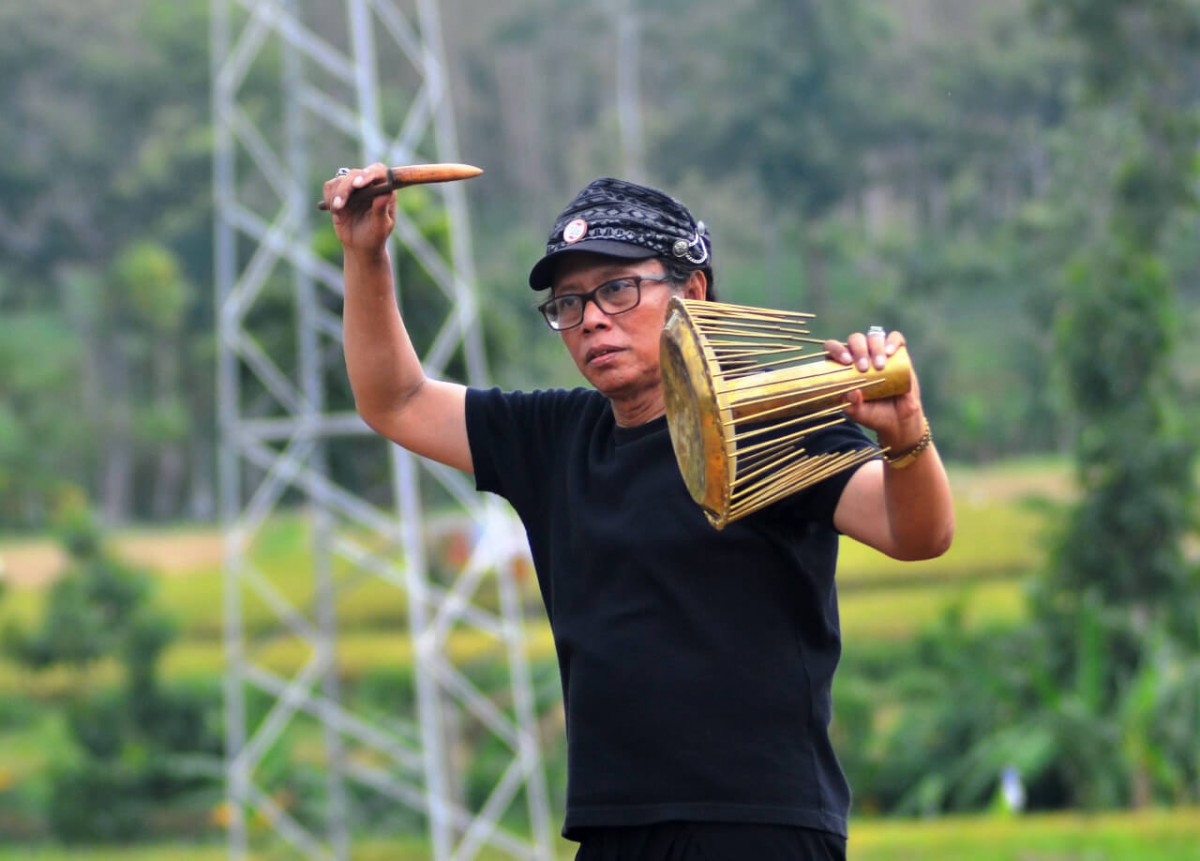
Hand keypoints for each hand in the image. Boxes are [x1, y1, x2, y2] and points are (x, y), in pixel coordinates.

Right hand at [322, 163, 395, 253]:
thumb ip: (381, 210)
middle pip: (355, 174)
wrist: (361, 246)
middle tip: (340, 204)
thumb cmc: (375, 236)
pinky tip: (334, 211)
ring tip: (337, 211)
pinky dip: (329, 197)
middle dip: (346, 188)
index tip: (359, 184)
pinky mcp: (339, 192)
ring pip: (340, 180)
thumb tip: (385, 193)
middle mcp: (369, 184)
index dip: (368, 174)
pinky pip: (330, 186)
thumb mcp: (381, 226)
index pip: (378, 171)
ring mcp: (353, 187)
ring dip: (336, 195)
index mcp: (384, 188)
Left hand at [823, 327, 926, 449]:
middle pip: (855, 339)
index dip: (836, 349)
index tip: (845, 362)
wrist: (899, 419)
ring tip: (879, 366)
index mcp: (844, 366)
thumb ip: (851, 405)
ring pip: (874, 337)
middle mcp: (860, 356)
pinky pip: (895, 338)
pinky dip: (892, 341)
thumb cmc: (873, 414)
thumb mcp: (858, 413)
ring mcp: (879, 353)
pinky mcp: (898, 354)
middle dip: (858, 350)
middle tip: (864, 368)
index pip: (833, 348)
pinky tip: (890, 353)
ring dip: (875, 347)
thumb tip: (851, 392)